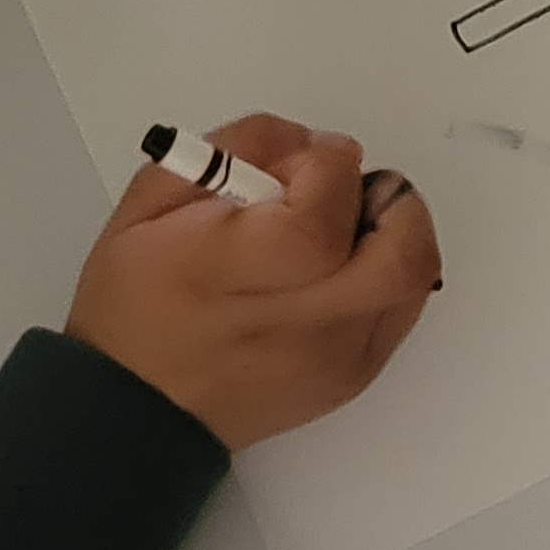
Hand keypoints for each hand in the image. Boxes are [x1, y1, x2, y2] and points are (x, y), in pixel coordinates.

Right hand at [63, 113, 444, 449]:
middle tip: (350, 189)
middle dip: (389, 199)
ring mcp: (333, 358)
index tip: (303, 162)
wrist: (139, 410)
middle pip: (397, 254)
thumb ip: (233, 150)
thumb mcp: (149, 203)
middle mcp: (294, 323)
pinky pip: (404, 310)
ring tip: (348, 225)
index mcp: (230, 274)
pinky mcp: (353, 378)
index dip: (328, 167)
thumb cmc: (136, 301)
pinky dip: (391, 272)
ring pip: (413, 280)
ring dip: (396, 233)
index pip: (322, 214)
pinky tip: (344, 266)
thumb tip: (308, 139)